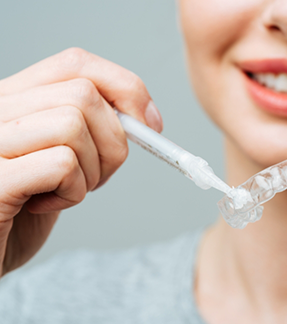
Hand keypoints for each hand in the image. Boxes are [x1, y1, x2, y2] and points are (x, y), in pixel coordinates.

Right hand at [0, 48, 161, 275]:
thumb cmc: (25, 206)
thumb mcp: (59, 156)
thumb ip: (90, 127)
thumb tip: (146, 119)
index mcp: (13, 98)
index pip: (76, 63)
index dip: (125, 88)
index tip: (149, 124)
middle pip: (84, 95)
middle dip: (113, 142)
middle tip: (98, 175)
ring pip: (73, 124)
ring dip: (90, 171)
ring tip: (65, 190)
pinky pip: (61, 164)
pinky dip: (73, 192)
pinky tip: (45, 205)